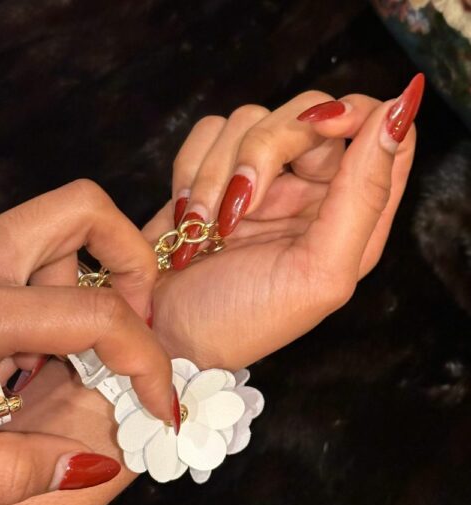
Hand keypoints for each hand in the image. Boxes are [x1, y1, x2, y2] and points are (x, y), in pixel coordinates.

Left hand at [0, 178, 174, 504]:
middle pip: (81, 212)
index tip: (162, 404)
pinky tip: (27, 359)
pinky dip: (55, 298)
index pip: (97, 314)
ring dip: (87, 283)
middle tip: (134, 324)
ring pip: (56, 235)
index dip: (149, 361)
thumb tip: (90, 464)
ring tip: (68, 358)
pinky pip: (29, 263)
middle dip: (131, 262)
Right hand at [143, 76, 423, 368]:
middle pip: (310, 112)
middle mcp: (310, 190)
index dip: (358, 114)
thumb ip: (364, 196)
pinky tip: (188, 215)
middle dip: (265, 150)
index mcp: (351, 217)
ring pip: (250, 119)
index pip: (384, 134)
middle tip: (239, 203)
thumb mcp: (317, 273)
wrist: (165, 332)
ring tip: (204, 227)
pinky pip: (209, 131)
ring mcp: (260, 180)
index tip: (322, 125)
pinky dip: (191, 169)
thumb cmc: (240, 320)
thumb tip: (398, 112)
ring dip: (216, 173)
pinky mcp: (212, 172)